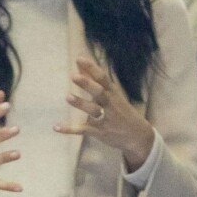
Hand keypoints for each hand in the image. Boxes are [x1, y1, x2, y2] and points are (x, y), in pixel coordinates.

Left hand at [55, 57, 153, 171]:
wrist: (139, 136)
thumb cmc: (121, 110)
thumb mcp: (112, 94)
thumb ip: (94, 79)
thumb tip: (79, 62)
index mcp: (113, 93)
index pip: (103, 78)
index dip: (91, 68)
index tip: (79, 59)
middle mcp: (110, 104)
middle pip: (100, 92)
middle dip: (88, 84)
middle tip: (74, 76)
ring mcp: (106, 119)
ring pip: (93, 111)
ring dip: (81, 104)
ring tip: (68, 96)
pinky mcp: (99, 132)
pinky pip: (83, 130)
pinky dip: (70, 129)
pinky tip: (56, 127)